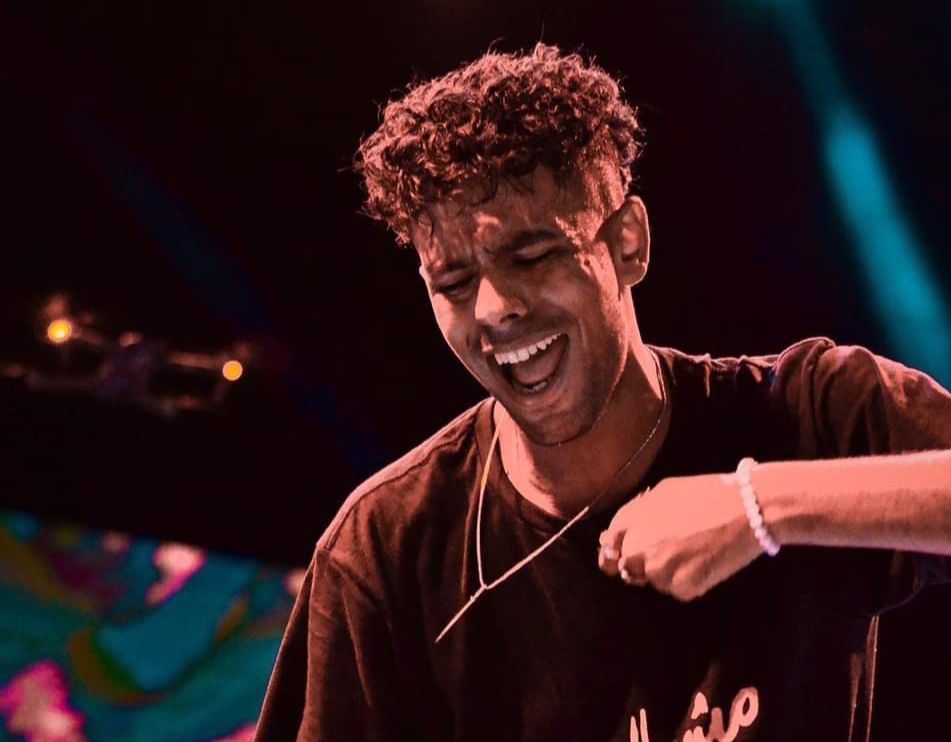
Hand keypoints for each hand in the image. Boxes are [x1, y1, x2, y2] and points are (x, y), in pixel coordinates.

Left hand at [598, 473, 764, 600]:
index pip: (609, 548)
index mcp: (630, 521)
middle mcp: (638, 548)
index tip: (624, 557)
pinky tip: (705, 561)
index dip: (615, 554)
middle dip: (642, 565)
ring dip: (668, 573)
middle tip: (671, 552)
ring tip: (694, 550)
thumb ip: (638, 514)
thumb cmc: (706, 494)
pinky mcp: (682, 588)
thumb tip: (617, 535)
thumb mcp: (663, 492)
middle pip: (628, 569)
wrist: (746, 509)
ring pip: (655, 581)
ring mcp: (658, 571)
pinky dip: (689, 581)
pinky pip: (678, 590)